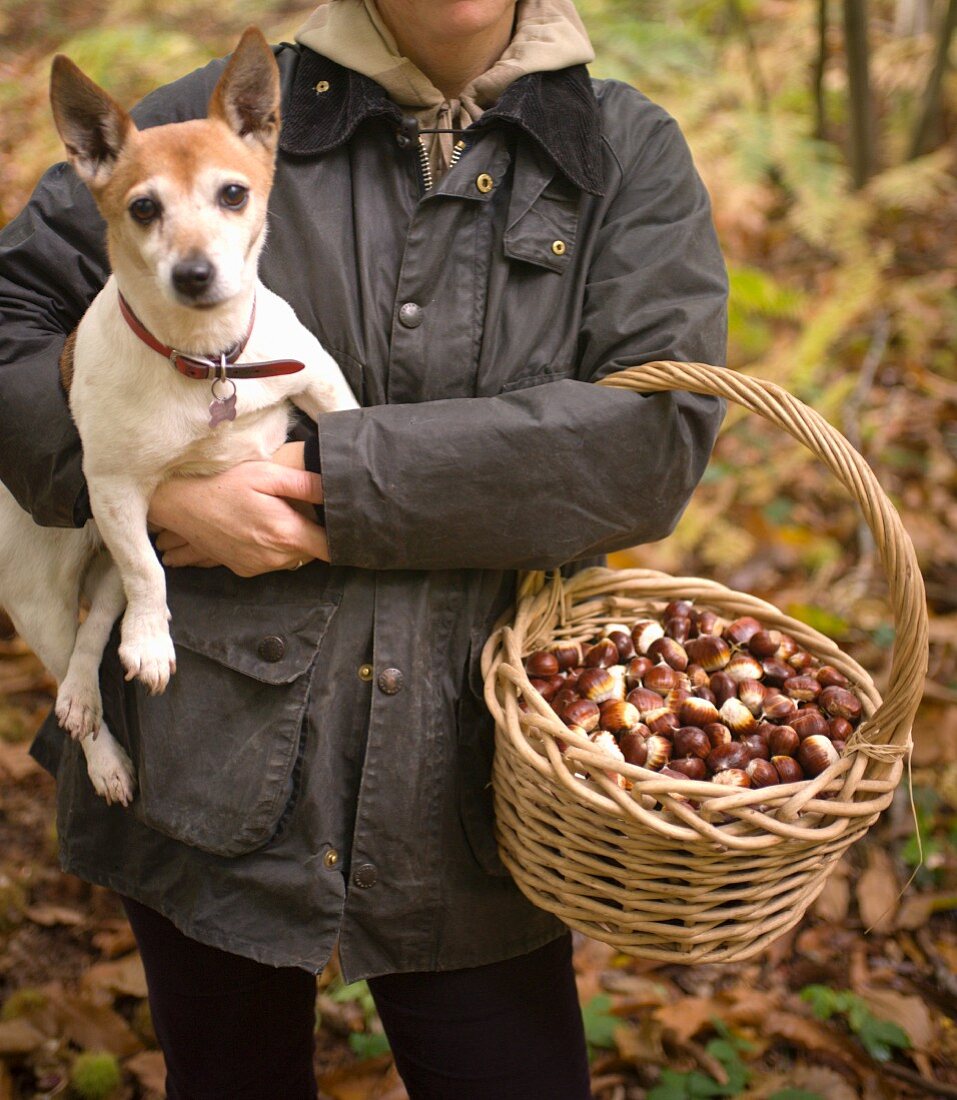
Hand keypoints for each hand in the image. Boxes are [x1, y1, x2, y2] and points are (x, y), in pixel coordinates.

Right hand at [149, 456, 326, 576]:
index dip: (341, 538)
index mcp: (285, 534)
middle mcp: (274, 557)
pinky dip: (274, 550)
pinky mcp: (244, 570)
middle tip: (306, 512)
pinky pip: (272, 563)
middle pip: (312, 553)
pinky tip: (262, 529)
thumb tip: (336, 490)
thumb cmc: (225, 484)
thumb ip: (304, 485)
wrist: (182, 505)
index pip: (330, 549)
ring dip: (294, 543)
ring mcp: (258, 567)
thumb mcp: (266, 474)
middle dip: (315, 536)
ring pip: (293, 559)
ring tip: (281, 518)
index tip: (346, 527)